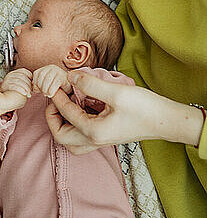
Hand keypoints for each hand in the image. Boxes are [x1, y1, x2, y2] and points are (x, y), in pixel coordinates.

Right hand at [0, 68, 32, 98]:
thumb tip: (34, 82)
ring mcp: (7, 80)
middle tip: (31, 91)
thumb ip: (25, 81)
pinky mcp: (5, 86)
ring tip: (29, 94)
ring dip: (26, 88)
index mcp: (14, 73)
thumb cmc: (13, 91)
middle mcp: (10, 75)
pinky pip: (14, 86)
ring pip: (19, 81)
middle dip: (29, 84)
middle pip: (22, 77)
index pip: (24, 71)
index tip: (32, 83)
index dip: (30, 76)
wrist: (4, 99)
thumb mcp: (19, 84)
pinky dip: (21, 90)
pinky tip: (25, 94)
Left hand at [32, 65, 71, 96]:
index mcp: (46, 68)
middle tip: (43, 93)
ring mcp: (58, 71)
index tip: (38, 90)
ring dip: (45, 89)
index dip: (35, 83)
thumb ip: (38, 85)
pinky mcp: (64, 77)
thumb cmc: (56, 88)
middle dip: (40, 87)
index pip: (36, 74)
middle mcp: (52, 67)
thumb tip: (33, 88)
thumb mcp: (45, 85)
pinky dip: (51, 90)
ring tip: (47, 94)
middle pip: (41, 76)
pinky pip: (55, 83)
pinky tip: (51, 95)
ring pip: (47, 79)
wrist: (70, 89)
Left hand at [45, 68, 199, 154]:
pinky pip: (82, 135)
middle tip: (56, 98)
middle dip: (52, 118)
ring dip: (62, 124)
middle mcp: (95, 140)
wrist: (166, 120)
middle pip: (61, 137)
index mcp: (94, 132)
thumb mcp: (116, 92)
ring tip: (65, 104)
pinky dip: (75, 123)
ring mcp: (101, 140)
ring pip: (71, 140)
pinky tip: (81, 105)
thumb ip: (91, 84)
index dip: (58, 96)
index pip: (66, 114)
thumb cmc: (144, 108)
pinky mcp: (107, 135)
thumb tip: (70, 77)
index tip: (58, 81)